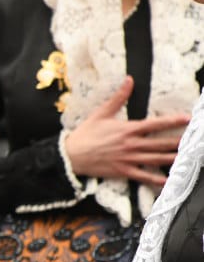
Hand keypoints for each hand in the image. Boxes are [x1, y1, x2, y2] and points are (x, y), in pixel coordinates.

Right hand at [63, 76, 188, 188]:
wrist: (70, 155)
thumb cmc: (85, 134)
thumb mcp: (101, 113)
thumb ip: (118, 97)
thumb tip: (129, 80)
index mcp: (128, 129)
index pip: (156, 124)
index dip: (173, 121)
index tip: (187, 119)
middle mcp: (131, 145)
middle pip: (161, 143)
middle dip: (179, 142)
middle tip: (193, 141)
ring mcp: (128, 159)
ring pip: (156, 160)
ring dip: (173, 159)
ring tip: (186, 158)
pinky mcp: (122, 171)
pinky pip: (142, 176)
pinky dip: (155, 180)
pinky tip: (167, 181)